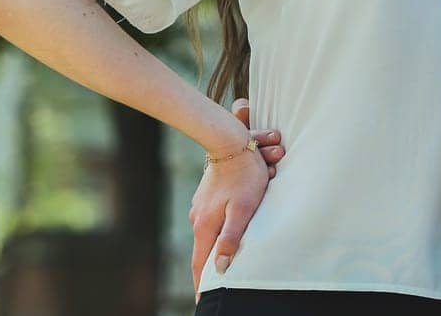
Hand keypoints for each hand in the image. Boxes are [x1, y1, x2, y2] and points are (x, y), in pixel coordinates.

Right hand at [188, 99, 282, 295]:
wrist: (229, 141)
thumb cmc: (243, 175)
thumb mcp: (243, 208)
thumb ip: (231, 237)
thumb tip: (221, 267)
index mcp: (205, 226)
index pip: (201, 265)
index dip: (202, 285)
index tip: (203, 302)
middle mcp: (198, 218)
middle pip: (202, 251)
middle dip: (207, 271)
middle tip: (210, 289)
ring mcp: (201, 207)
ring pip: (208, 235)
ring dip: (214, 250)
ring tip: (218, 267)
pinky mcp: (207, 197)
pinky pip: (212, 221)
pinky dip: (216, 233)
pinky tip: (222, 237)